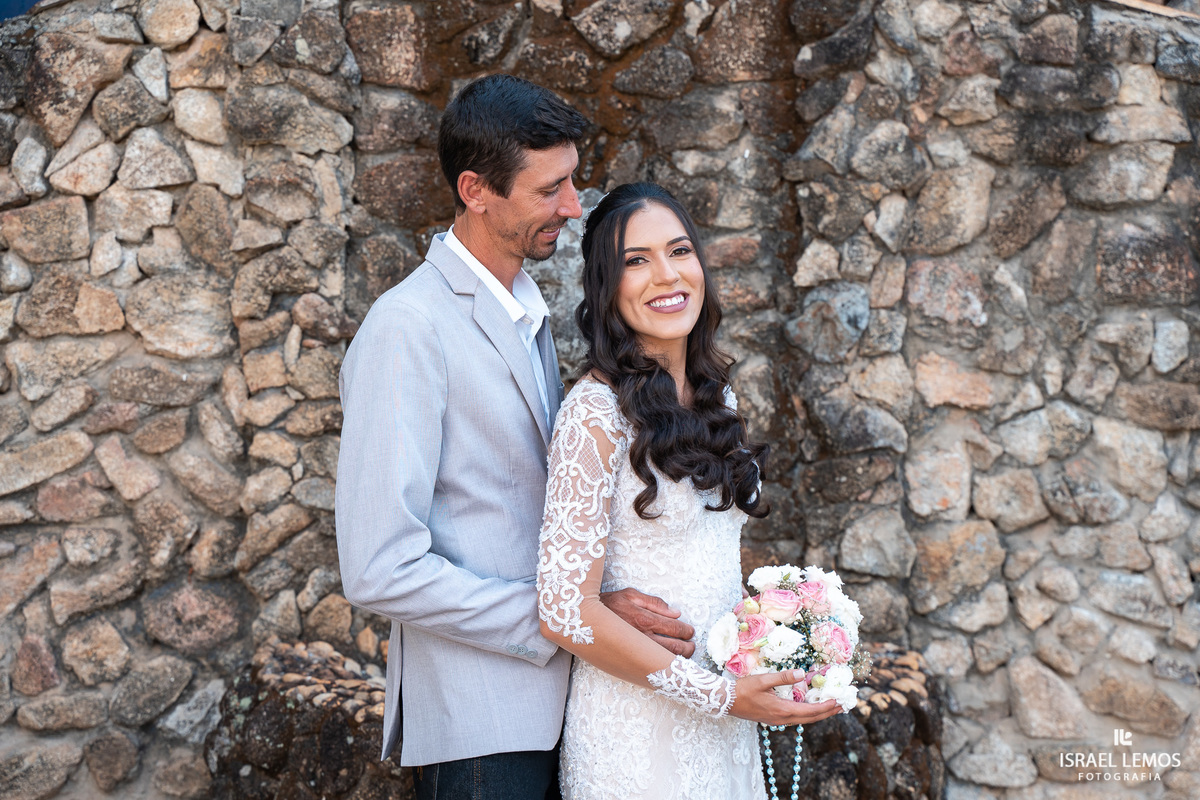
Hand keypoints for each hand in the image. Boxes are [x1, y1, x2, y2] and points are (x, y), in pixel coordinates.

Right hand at [600, 588, 695, 657]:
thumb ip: (654, 603)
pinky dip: (663, 666)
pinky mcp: (628, 659)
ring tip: (684, 655)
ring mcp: (636, 650)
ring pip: (664, 660)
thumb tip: (675, 613)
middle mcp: (642, 637)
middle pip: (674, 648)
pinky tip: (667, 664)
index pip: (675, 628)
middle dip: (687, 648)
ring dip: (679, 658)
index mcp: (645, 619)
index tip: (690, 632)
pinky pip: (650, 666)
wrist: (582, 619)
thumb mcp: (630, 594)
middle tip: (691, 646)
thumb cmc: (607, 604)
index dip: (686, 631)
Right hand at [729, 670, 844, 726]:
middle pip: (810, 718)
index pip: (810, 711)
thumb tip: (803, 674)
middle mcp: (782, 719)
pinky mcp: (772, 718)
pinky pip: (794, 718)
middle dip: (826, 712)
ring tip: (829, 707)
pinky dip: (806, 714)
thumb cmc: (743, 690)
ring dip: (817, 714)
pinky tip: (807, 707)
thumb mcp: (763, 680)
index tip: (838, 702)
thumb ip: (783, 677)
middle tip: (841, 707)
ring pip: (802, 719)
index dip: (825, 707)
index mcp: (782, 710)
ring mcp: (777, 720)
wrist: (726, 702)